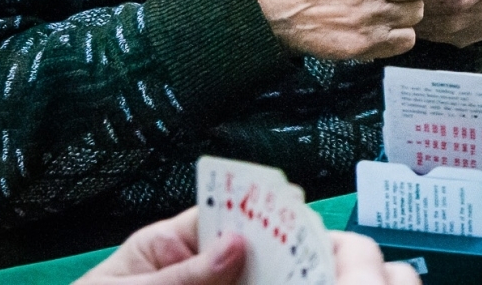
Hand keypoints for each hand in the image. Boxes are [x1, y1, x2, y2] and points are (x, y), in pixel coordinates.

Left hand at [74, 208, 418, 284]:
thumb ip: (182, 273)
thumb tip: (236, 242)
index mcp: (168, 246)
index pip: (223, 214)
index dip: (258, 206)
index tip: (294, 205)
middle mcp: (194, 271)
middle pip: (249, 254)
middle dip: (280, 249)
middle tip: (313, 249)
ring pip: (251, 279)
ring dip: (276, 274)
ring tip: (308, 269)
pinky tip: (283, 284)